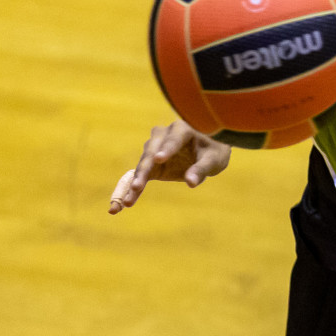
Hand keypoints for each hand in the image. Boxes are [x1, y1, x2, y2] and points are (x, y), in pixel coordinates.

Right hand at [108, 120, 230, 214]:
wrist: (209, 149)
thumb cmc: (214, 150)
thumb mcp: (214, 160)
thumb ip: (202, 169)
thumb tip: (191, 183)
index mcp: (182, 129)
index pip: (173, 140)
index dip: (167, 149)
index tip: (159, 159)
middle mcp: (163, 136)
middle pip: (150, 153)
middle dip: (143, 171)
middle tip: (137, 186)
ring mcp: (154, 149)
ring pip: (141, 166)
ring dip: (132, 184)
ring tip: (125, 202)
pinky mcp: (151, 164)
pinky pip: (138, 176)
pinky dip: (129, 190)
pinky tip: (121, 205)